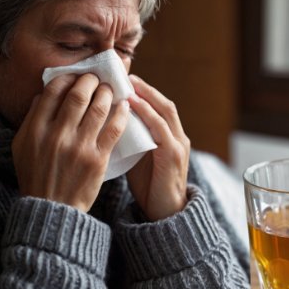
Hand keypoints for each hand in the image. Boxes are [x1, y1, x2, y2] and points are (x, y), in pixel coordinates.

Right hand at [12, 73, 129, 212]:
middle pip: (78, 95)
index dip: (67, 78)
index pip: (53, 91)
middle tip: (96, 78)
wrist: (53, 208)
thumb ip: (31, 119)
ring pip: (98, 108)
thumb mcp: (21, 146)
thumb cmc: (36, 176)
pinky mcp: (98, 159)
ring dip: (107, 93)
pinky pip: (114, 129)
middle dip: (90, 81)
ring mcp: (79, 147)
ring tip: (110, 89)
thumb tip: (44, 95)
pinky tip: (124, 106)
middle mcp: (57, 135)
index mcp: (36, 130)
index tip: (75, 76)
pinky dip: (121, 114)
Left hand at [126, 75, 189, 220]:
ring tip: (129, 84)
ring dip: (147, 96)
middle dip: (146, 88)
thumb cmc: (150, 185)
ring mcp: (178, 145)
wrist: (165, 213)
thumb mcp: (140, 157)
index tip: (125, 81)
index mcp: (170, 137)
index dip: (144, 92)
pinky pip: (161, 129)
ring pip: (165, 111)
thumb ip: (132, 139)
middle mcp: (178, 136)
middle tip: (126, 75)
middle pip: (164, 103)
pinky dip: (148, 114)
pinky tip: (134, 105)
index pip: (158, 108)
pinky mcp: (173, 155)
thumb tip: (110, 123)